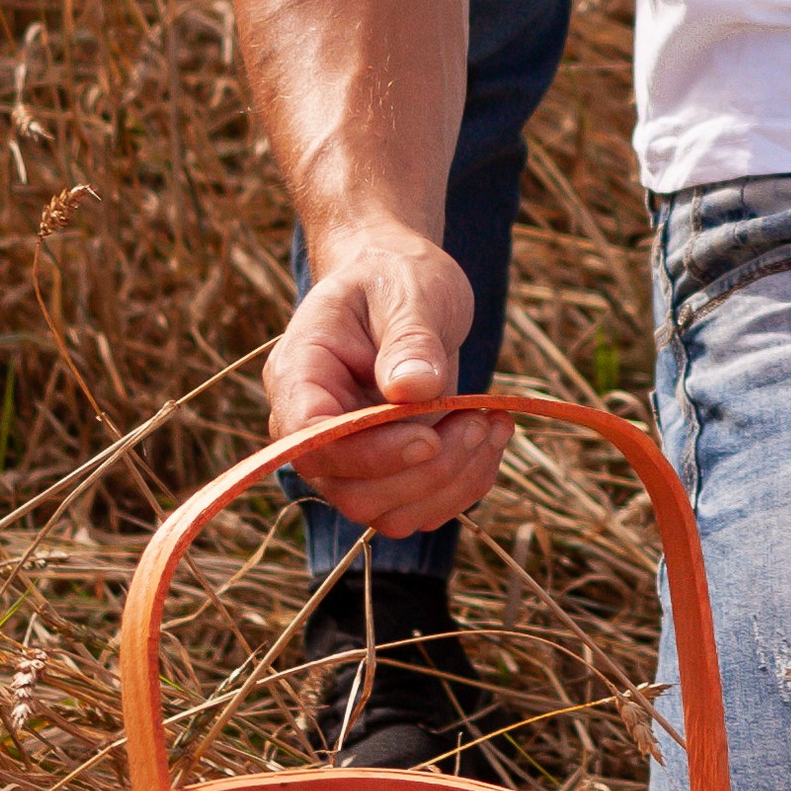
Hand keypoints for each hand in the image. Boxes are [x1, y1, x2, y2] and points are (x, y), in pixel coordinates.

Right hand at [263, 222, 510, 540]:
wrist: (402, 285)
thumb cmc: (397, 277)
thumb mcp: (408, 290)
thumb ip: (410, 337)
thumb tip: (414, 389)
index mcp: (299, 376)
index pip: (311, 440)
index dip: (368, 454)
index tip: (428, 437)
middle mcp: (312, 428)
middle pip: (351, 491)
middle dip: (426, 470)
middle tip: (479, 419)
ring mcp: (348, 456)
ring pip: (387, 513)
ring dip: (452, 481)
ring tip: (491, 423)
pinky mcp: (387, 470)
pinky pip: (420, 508)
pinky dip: (465, 483)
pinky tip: (491, 434)